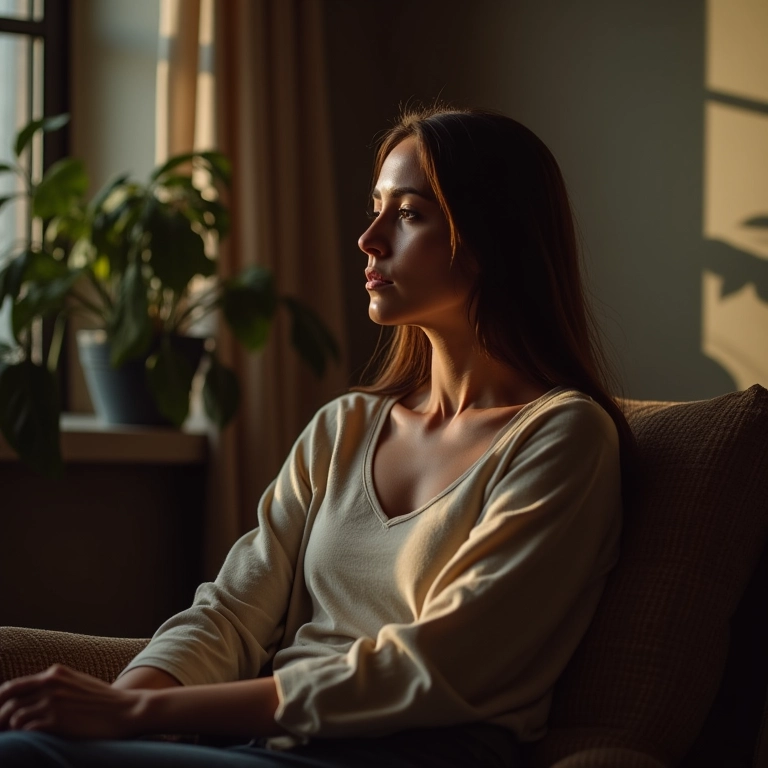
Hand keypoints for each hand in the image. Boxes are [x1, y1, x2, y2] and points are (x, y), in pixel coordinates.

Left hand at [0, 664, 145, 738]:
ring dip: (10, 730)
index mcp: (55, 673)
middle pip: (8, 702)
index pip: (12, 687)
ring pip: (14, 717)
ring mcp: (53, 702)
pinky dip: (23, 737)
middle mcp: (51, 684)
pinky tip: (29, 741)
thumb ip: (55, 686)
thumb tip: (30, 699)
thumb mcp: (77, 683)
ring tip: (13, 739)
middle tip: (1, 732)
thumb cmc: (103, 701)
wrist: (126, 710)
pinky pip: (26, 730)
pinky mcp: (57, 721)